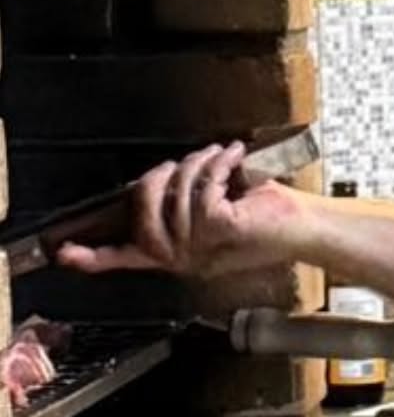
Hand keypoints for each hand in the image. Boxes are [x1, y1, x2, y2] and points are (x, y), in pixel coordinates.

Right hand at [55, 142, 307, 278]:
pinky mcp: (218, 227)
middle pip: (142, 211)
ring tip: (222, 157)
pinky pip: (202, 185)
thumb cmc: (266, 216)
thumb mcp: (217, 209)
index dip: (95, 255)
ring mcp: (200, 246)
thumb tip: (159, 180)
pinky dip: (219, 164)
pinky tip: (235, 159)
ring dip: (200, 164)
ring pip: (175, 192)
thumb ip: (184, 204)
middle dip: (159, 176)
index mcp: (178, 254)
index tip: (64, 253)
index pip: (127, 259)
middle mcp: (183, 258)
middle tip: (186, 160)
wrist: (306, 227)